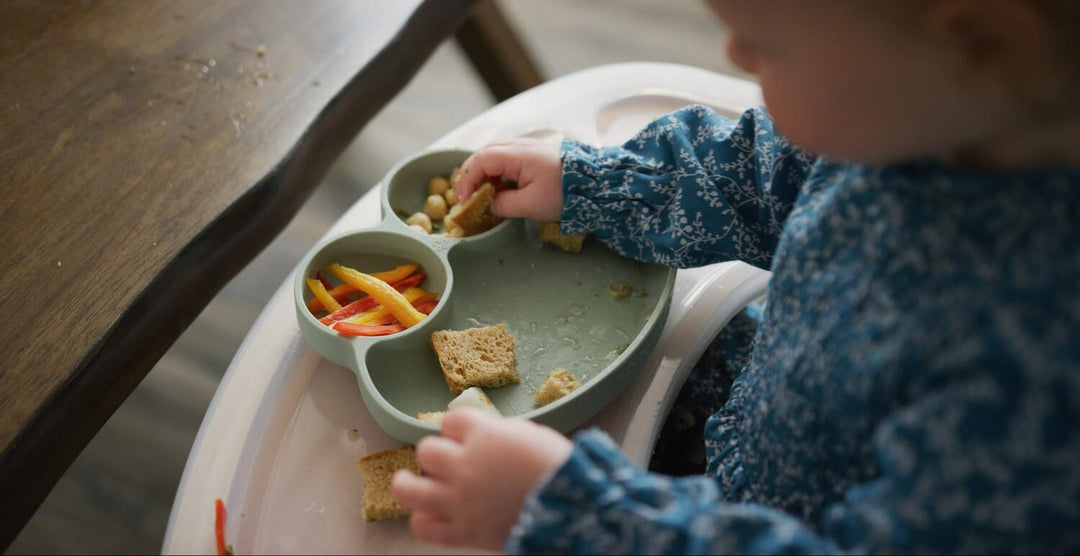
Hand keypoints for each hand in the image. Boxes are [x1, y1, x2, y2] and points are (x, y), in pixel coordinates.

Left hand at [391, 408, 572, 550]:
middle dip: (436, 453)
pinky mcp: (463, 532)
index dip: (455, 426)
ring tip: (406, 481)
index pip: (451, 419)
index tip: (461, 432)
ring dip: (405, 483)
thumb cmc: (557, 467)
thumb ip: (499, 432)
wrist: (573, 509)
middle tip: (447, 460)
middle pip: (426, 450)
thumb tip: (484, 434)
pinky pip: (425, 528)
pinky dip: (423, 521)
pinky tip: (427, 514)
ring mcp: (459, 501)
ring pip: (409, 489)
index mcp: (484, 437)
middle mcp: (465, 466)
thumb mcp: (529, 434)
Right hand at [454, 138, 563, 220]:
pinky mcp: (532, 155)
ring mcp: (526, 148)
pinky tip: (498, 189)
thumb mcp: (530, 205)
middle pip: (484, 154)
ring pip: (493, 155)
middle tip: (466, 197)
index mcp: (518, 155)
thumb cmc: (563, 194)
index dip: (467, 180)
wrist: (594, 186)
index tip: (462, 200)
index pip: (480, 160)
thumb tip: (486, 205)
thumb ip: (502, 205)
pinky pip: (506, 159)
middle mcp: (520, 146)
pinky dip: (496, 172)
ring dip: (483, 173)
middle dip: (471, 175)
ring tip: (480, 195)